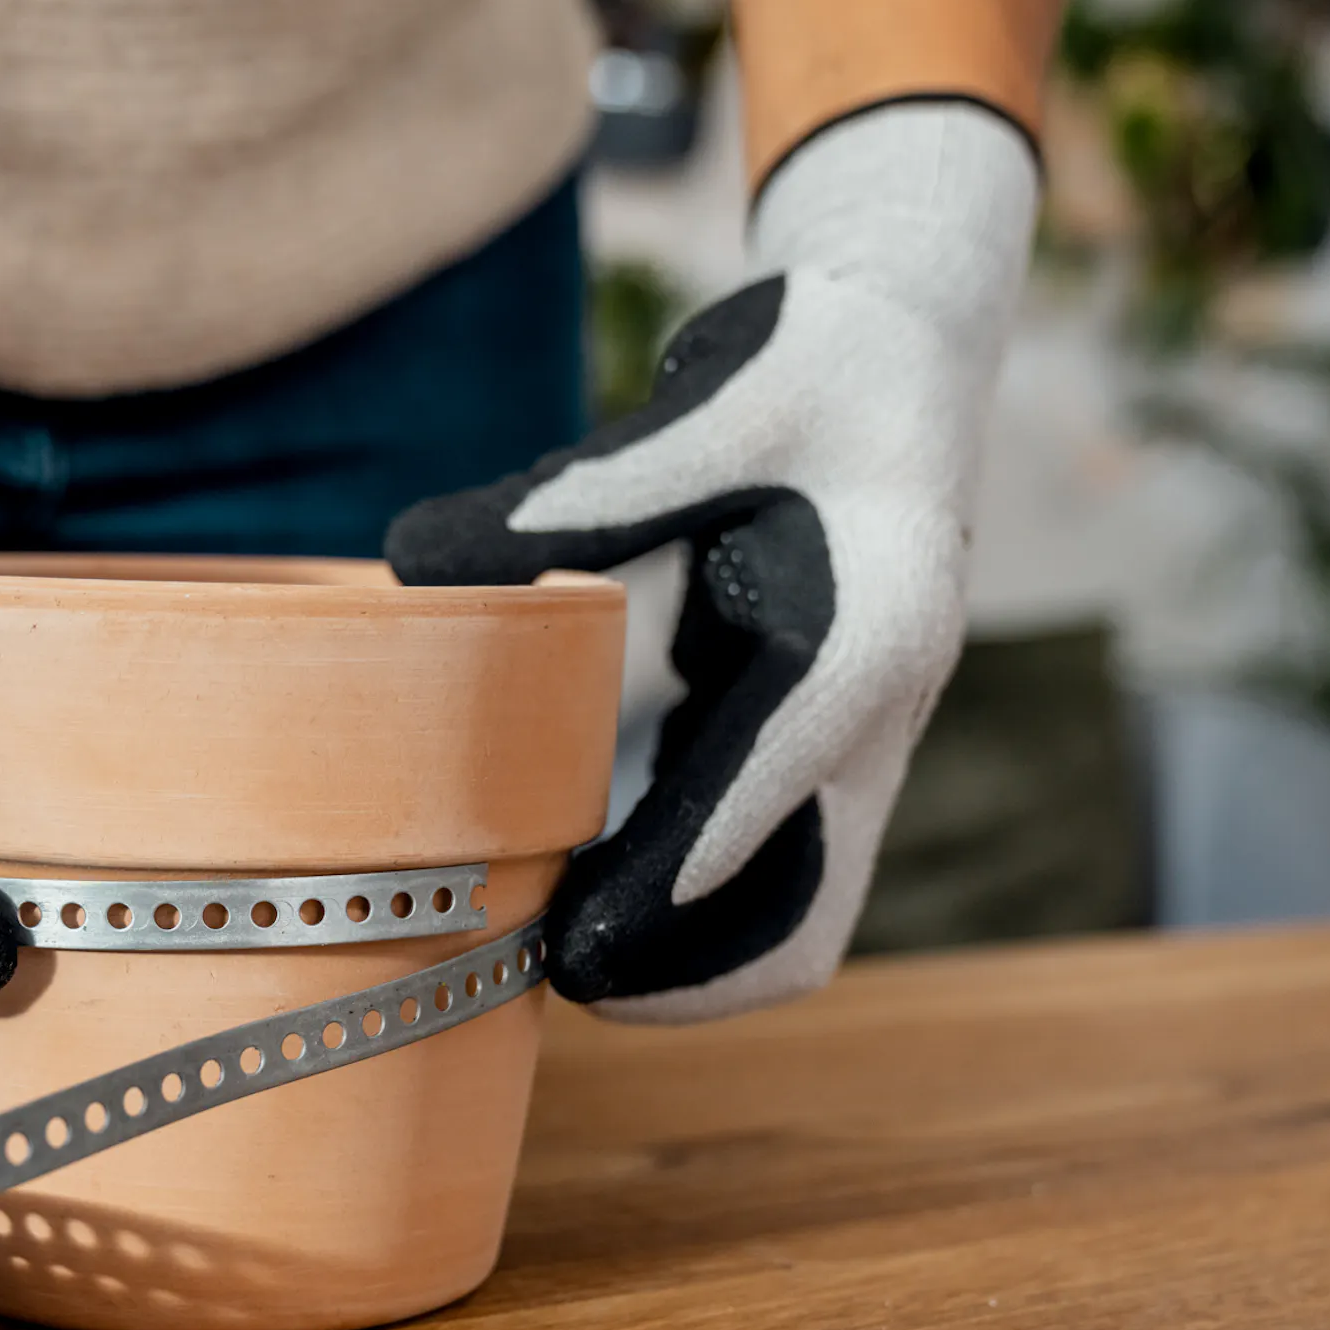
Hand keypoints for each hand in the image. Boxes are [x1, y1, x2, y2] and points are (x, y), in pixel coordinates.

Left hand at [387, 102, 1037, 1019]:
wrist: (912, 353)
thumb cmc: (816, 367)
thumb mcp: (710, 405)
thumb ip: (582, 495)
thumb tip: (417, 564)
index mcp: (874, 632)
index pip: (778, 778)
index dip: (679, 869)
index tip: (589, 939)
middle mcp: (884, 714)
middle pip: (809, 909)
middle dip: (691, 967)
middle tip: (562, 975)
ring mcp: (868, 744)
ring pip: (801, 914)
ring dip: (695, 960)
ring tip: (567, 965)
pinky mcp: (835, 749)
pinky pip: (782, 876)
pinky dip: (699, 911)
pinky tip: (599, 893)